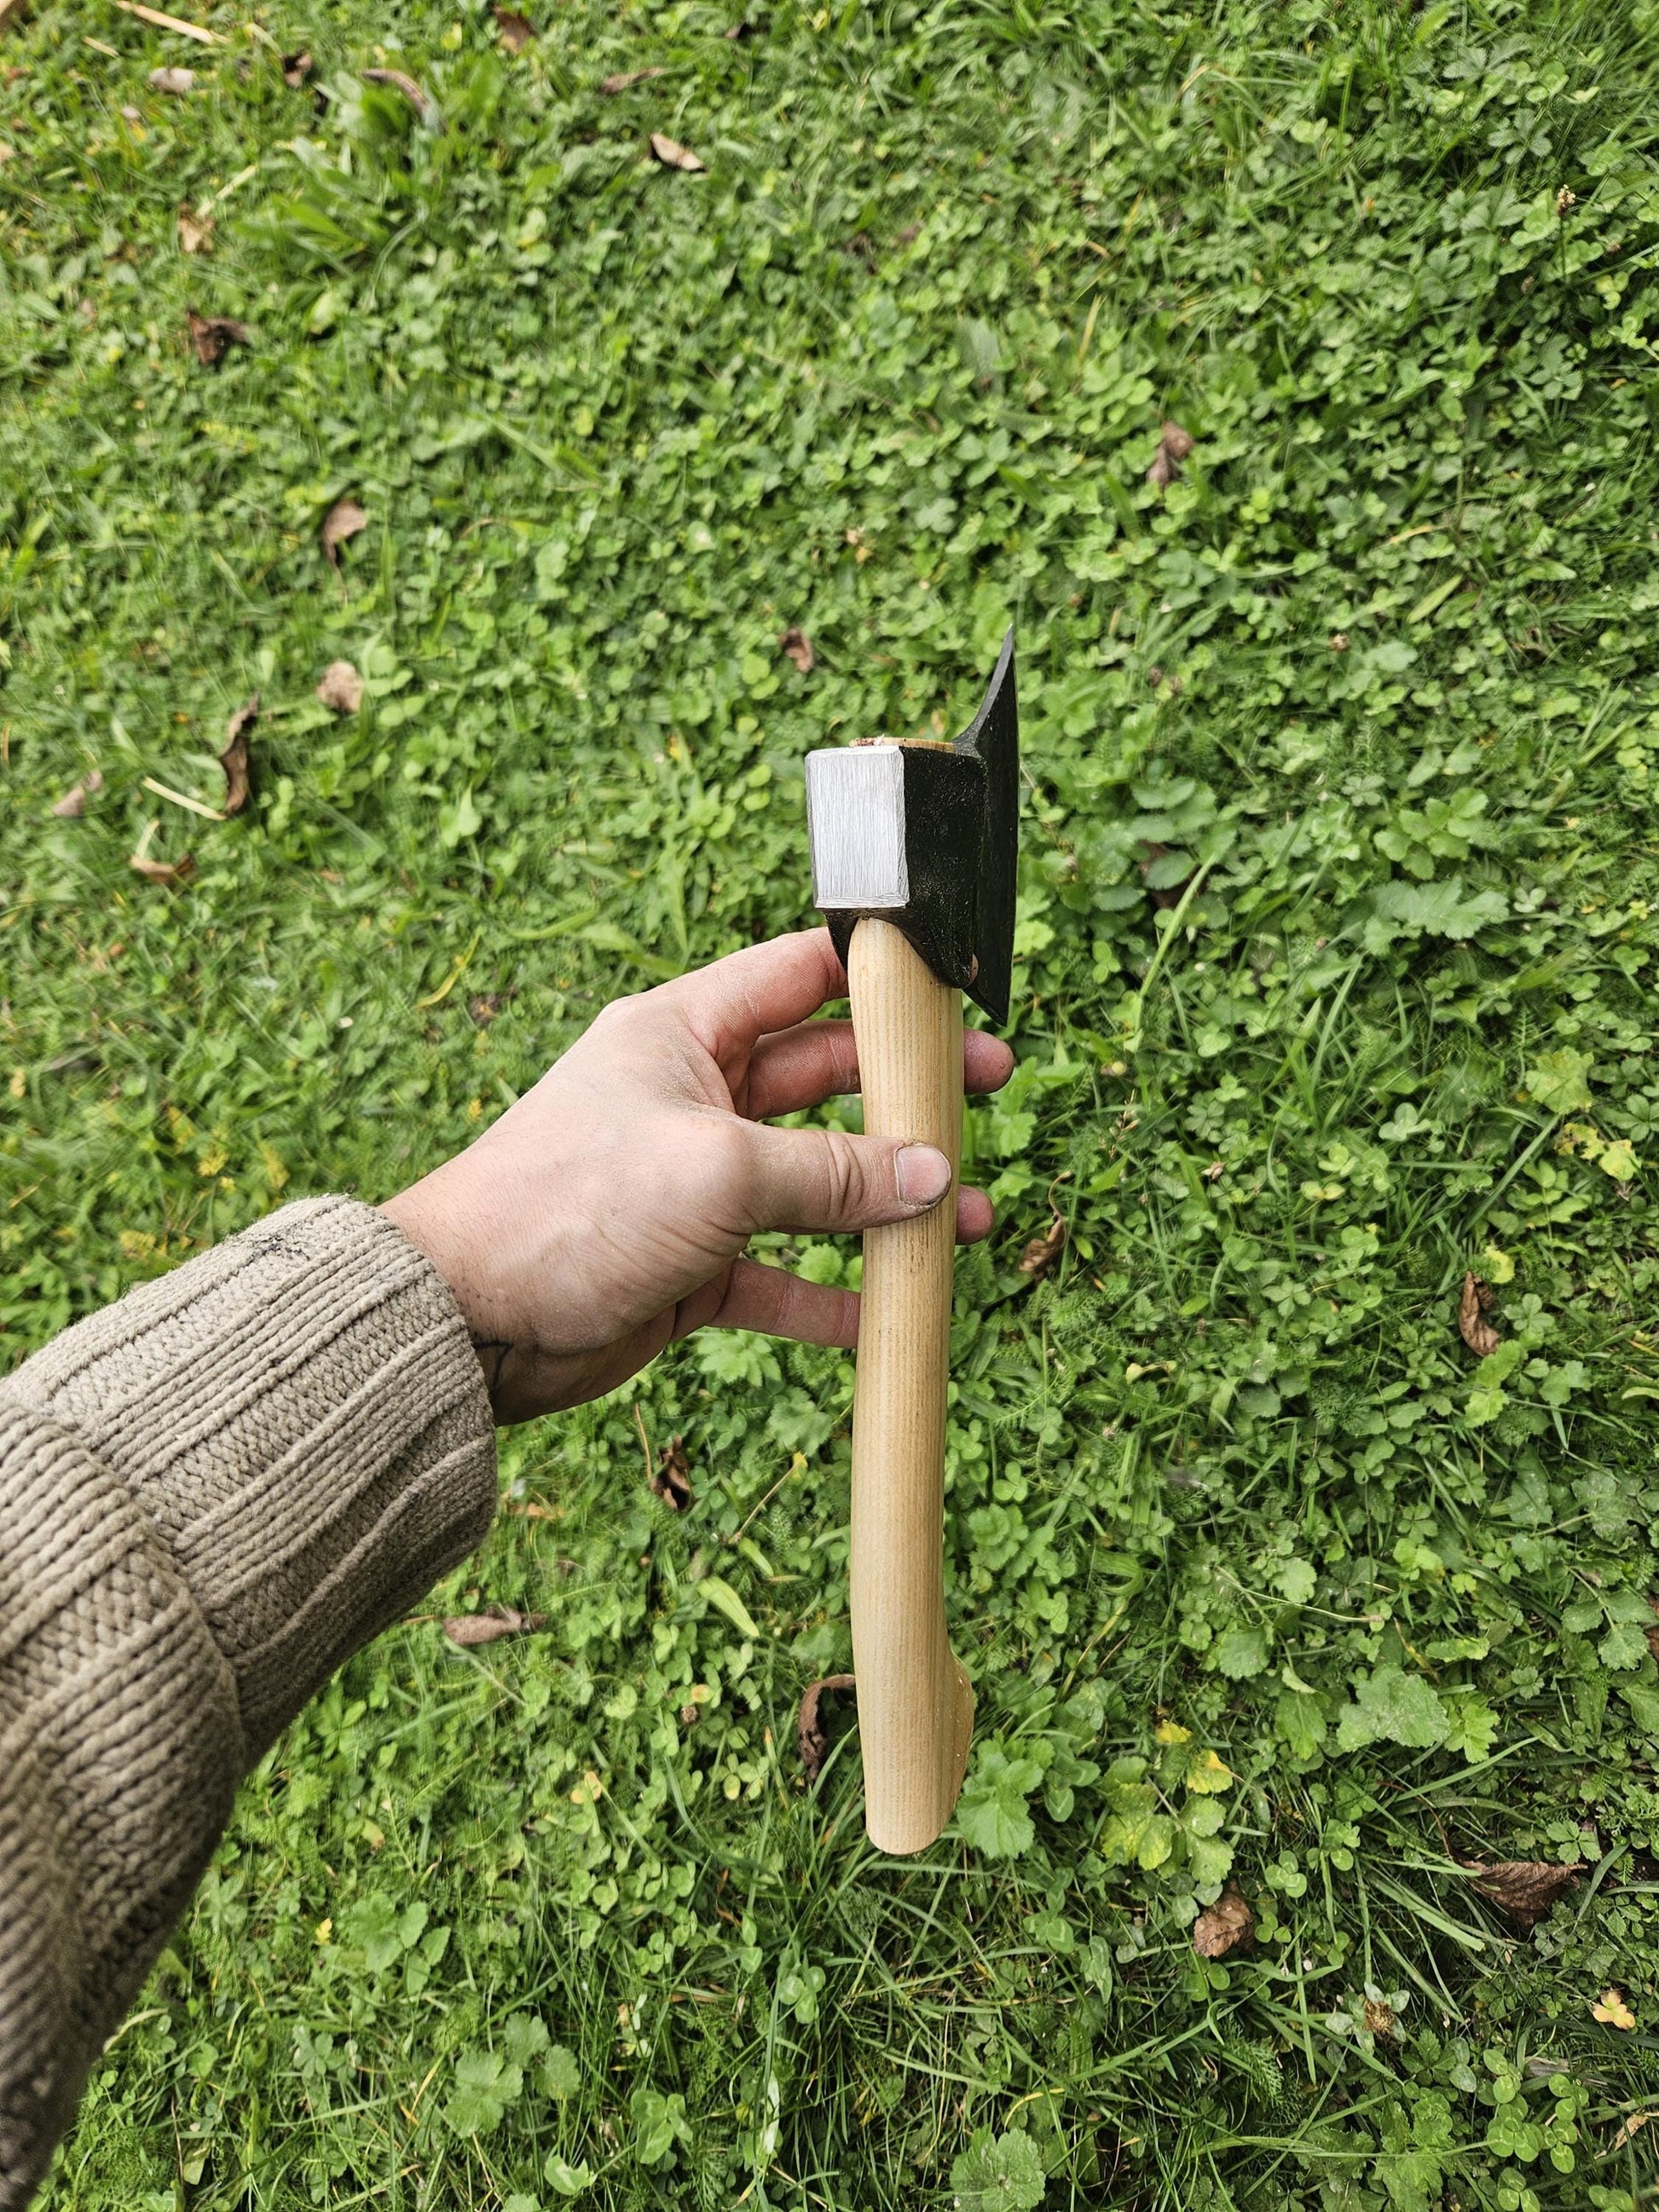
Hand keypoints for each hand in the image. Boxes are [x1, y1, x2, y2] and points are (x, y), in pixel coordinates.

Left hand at [383, 928, 1013, 1422]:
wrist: (468, 1317)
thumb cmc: (570, 1205)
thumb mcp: (719, 1170)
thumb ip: (830, 1174)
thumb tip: (932, 1176)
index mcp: (682, 1033)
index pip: (796, 977)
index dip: (875, 979)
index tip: (950, 991)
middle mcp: (691, 1098)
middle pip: (821, 1080)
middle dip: (903, 1092)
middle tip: (986, 1093)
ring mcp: (693, 1184)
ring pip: (812, 1183)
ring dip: (885, 1202)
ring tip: (970, 1218)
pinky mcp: (689, 1264)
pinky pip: (780, 1273)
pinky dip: (832, 1294)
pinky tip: (891, 1313)